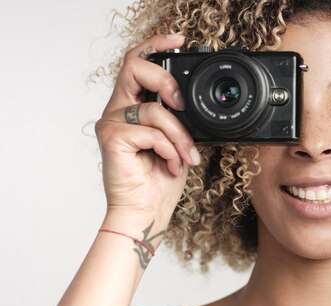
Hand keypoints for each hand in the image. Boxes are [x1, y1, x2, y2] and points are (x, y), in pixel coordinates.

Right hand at [95, 34, 199, 229]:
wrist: (147, 212)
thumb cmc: (159, 180)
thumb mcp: (177, 141)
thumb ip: (178, 118)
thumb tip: (192, 103)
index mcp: (133, 107)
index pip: (137, 63)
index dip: (155, 45)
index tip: (178, 41)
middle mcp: (118, 110)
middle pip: (134, 67)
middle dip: (166, 82)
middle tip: (182, 105)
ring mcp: (112, 123)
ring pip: (155, 110)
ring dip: (180, 136)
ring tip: (185, 157)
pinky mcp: (112, 139)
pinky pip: (152, 132)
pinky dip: (170, 150)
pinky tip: (171, 165)